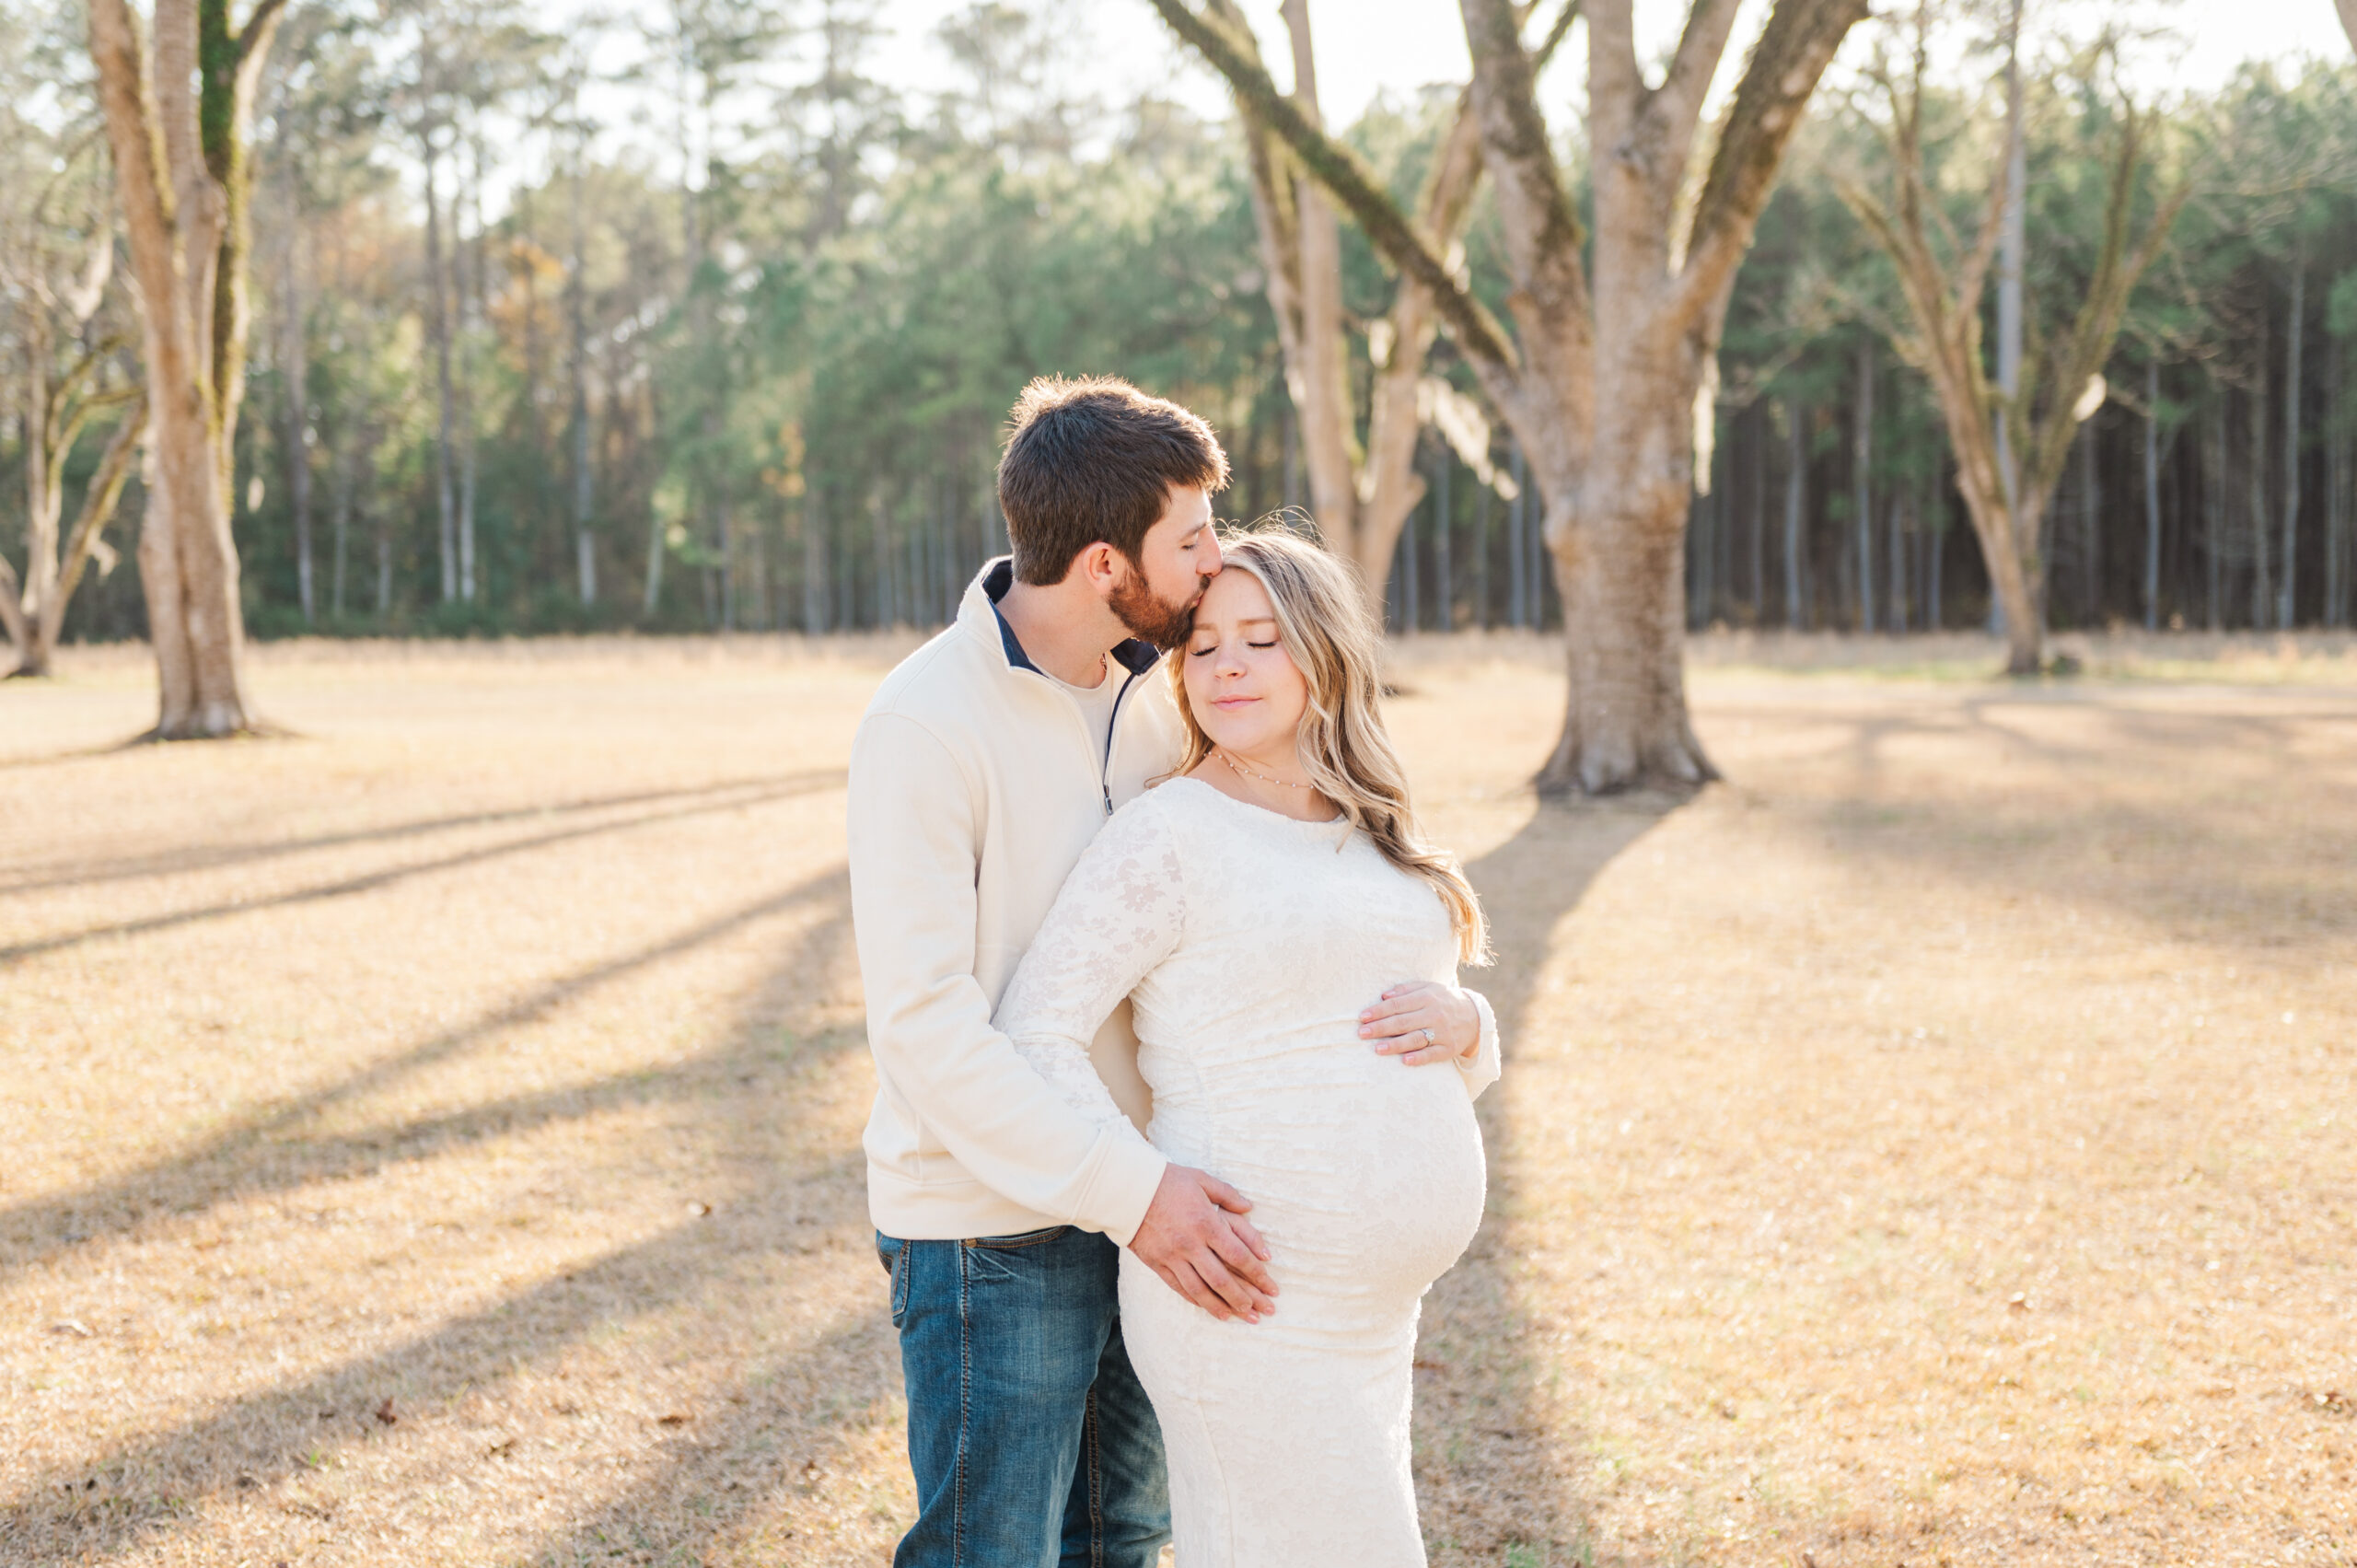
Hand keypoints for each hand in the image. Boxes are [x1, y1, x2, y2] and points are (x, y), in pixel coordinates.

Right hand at [1128, 1165, 1277, 1322]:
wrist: (1127, 1189)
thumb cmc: (1167, 1181)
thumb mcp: (1201, 1179)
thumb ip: (1227, 1194)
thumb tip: (1249, 1207)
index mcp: (1206, 1223)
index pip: (1238, 1255)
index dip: (1257, 1273)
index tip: (1270, 1285)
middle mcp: (1191, 1244)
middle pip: (1222, 1279)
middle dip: (1245, 1298)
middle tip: (1261, 1311)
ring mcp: (1173, 1257)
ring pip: (1201, 1290)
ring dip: (1222, 1306)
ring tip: (1238, 1317)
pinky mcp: (1157, 1264)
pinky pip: (1179, 1288)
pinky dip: (1196, 1300)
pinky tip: (1209, 1308)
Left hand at [1360, 980, 1479, 1066]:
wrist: (1473, 1016)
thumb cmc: (1441, 1001)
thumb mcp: (1427, 988)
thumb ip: (1405, 990)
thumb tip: (1383, 996)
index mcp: (1427, 997)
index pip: (1398, 1004)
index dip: (1379, 1011)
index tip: (1362, 1017)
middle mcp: (1435, 1014)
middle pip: (1404, 1022)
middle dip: (1381, 1028)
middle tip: (1362, 1033)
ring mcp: (1443, 1032)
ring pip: (1416, 1039)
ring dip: (1396, 1045)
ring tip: (1377, 1049)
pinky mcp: (1448, 1049)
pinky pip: (1432, 1054)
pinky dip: (1419, 1058)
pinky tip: (1405, 1061)